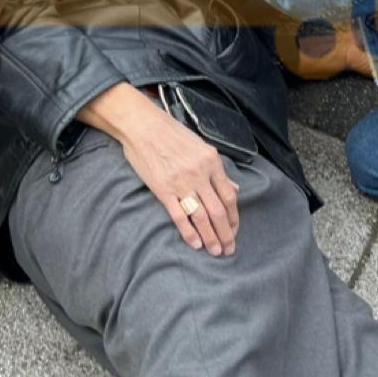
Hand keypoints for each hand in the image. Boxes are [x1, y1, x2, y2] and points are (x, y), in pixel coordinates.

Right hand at [78, 84, 237, 255]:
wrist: (142, 126)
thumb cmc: (171, 133)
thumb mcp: (200, 146)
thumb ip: (217, 170)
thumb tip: (234, 188)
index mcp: (211, 161)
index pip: (229, 196)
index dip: (234, 217)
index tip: (234, 230)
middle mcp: (199, 173)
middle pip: (218, 210)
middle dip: (226, 233)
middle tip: (229, 249)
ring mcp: (181, 182)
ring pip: (202, 216)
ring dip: (211, 237)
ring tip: (215, 251)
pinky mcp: (163, 189)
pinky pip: (179, 215)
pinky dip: (189, 232)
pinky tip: (195, 244)